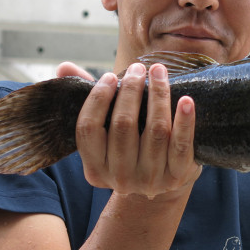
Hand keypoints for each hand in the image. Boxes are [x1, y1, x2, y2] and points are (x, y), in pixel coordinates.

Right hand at [56, 62, 201, 198]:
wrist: (166, 182)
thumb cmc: (132, 145)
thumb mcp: (107, 131)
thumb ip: (88, 100)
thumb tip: (63, 67)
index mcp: (95, 169)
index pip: (88, 129)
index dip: (98, 99)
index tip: (110, 76)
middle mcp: (121, 178)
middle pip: (123, 126)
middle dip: (131, 91)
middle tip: (138, 69)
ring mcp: (151, 179)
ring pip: (155, 131)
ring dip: (158, 96)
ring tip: (159, 71)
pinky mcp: (178, 176)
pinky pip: (181, 145)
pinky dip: (184, 121)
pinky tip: (186, 100)